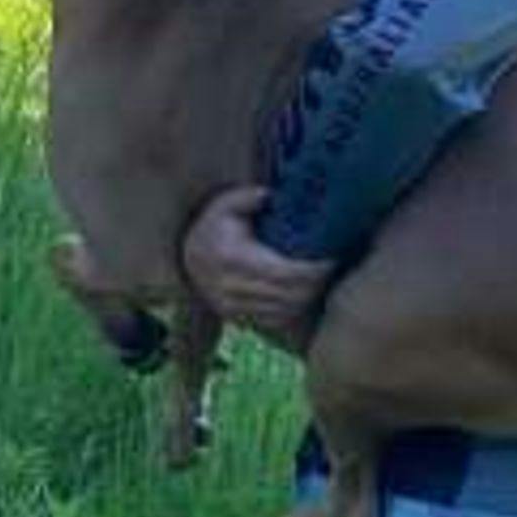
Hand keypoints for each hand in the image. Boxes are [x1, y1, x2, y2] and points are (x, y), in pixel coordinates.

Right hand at [179, 186, 334, 351]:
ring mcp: (232, 306)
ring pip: (284, 312)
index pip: (285, 273)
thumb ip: (246, 197)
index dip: (313, 271)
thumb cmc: (212, 226)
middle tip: (330, 270)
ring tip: (319, 282)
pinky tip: (301, 297)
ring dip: (306, 300)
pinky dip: (291, 312)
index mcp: (234, 258)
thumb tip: (269, 195)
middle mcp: (232, 287)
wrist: (185, 256)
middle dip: (316, 285)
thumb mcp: (224, 204)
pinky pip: (272, 321)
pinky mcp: (235, 317)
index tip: (330, 260)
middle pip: (289, 296)